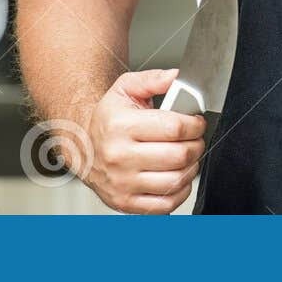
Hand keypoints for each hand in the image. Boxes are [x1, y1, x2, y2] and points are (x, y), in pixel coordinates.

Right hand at [70, 68, 207, 213]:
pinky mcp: (125, 203)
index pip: (174, 128)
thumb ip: (154, 79)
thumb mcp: (126, 89)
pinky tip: (177, 177)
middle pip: (179, 155)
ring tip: (187, 157)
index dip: (195, 124)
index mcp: (121, 127)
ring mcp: (122, 183)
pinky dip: (180, 192)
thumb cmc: (109, 119)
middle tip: (195, 139)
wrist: (84, 147)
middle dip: (197, 145)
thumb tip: (177, 77)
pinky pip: (165, 205)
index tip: (197, 122)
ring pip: (176, 181)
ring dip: (191, 168)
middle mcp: (119, 157)